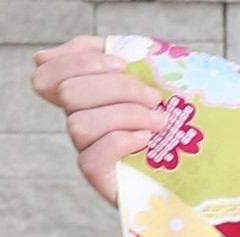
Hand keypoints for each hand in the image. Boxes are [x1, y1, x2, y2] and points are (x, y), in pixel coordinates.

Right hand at [32, 35, 165, 204]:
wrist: (191, 172)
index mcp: (85, 97)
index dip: (77, 62)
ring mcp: (88, 152)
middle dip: (116, 87)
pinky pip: (93, 156)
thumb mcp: (147, 77)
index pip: (48, 76)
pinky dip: (122, 141)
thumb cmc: (171, 122)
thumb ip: (112, 55)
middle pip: (69, 94)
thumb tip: (50, 55)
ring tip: (159, 121)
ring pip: (80, 124)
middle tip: (154, 97)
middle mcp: (80, 123)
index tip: (120, 63)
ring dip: (126, 115)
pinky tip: (146, 140)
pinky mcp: (100, 178)